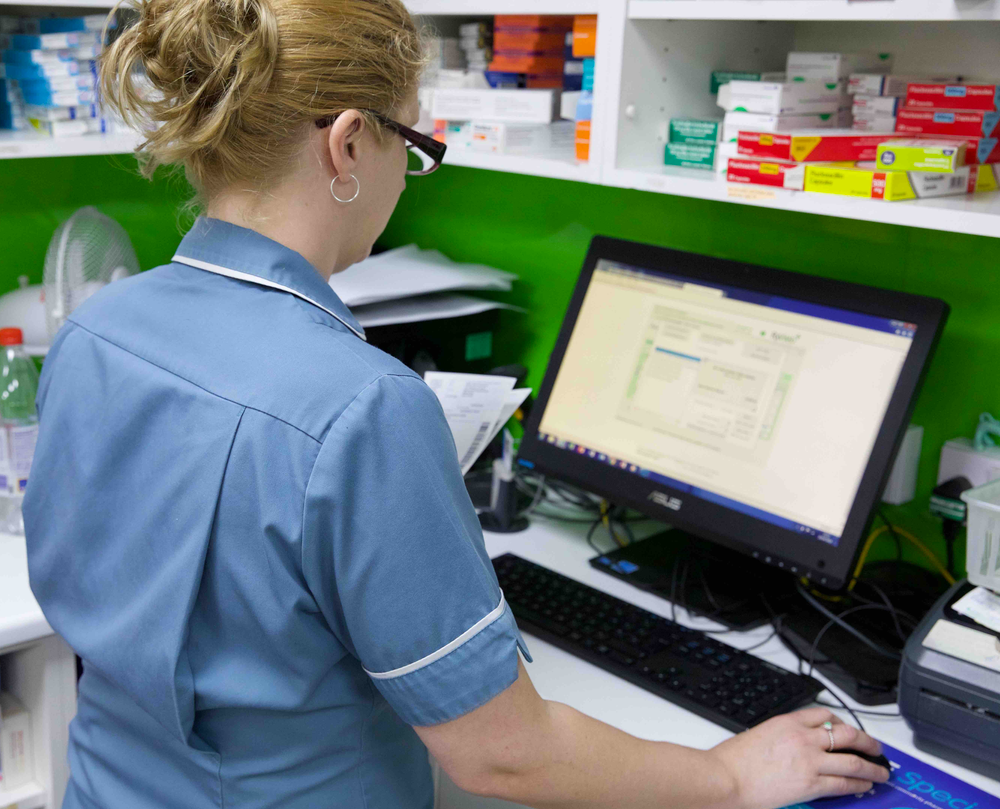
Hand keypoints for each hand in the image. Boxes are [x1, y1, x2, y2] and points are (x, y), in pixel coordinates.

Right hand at [710, 707, 890, 808]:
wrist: (726, 777)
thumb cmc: (734, 760)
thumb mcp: (759, 734)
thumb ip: (781, 736)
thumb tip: (794, 746)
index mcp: (787, 721)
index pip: (823, 715)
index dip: (840, 722)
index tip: (847, 729)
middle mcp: (803, 737)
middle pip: (846, 733)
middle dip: (866, 741)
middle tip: (875, 747)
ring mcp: (810, 761)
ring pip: (852, 760)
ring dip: (871, 766)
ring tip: (881, 771)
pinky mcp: (811, 784)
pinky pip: (844, 782)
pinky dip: (859, 783)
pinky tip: (865, 785)